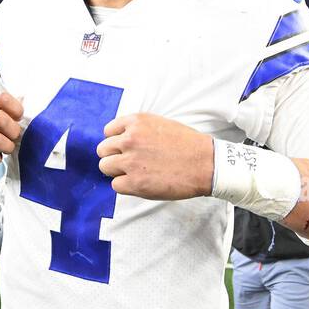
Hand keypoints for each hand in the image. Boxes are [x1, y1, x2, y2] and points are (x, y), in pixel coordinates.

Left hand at [97, 113, 212, 199]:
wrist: (206, 164)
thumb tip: (120, 139)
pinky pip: (115, 185)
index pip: (108, 131)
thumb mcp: (160, 124)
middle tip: (130, 163)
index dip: (117, 142)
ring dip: (117, 172)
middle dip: (114, 157)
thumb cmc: (188, 145)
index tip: (127, 149)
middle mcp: (130, 139)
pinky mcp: (134, 182)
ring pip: (105, 167)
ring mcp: (130, 161)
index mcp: (136, 122)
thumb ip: (138, 130)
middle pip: (103, 150)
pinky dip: (126, 186)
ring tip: (136, 173)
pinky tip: (142, 183)